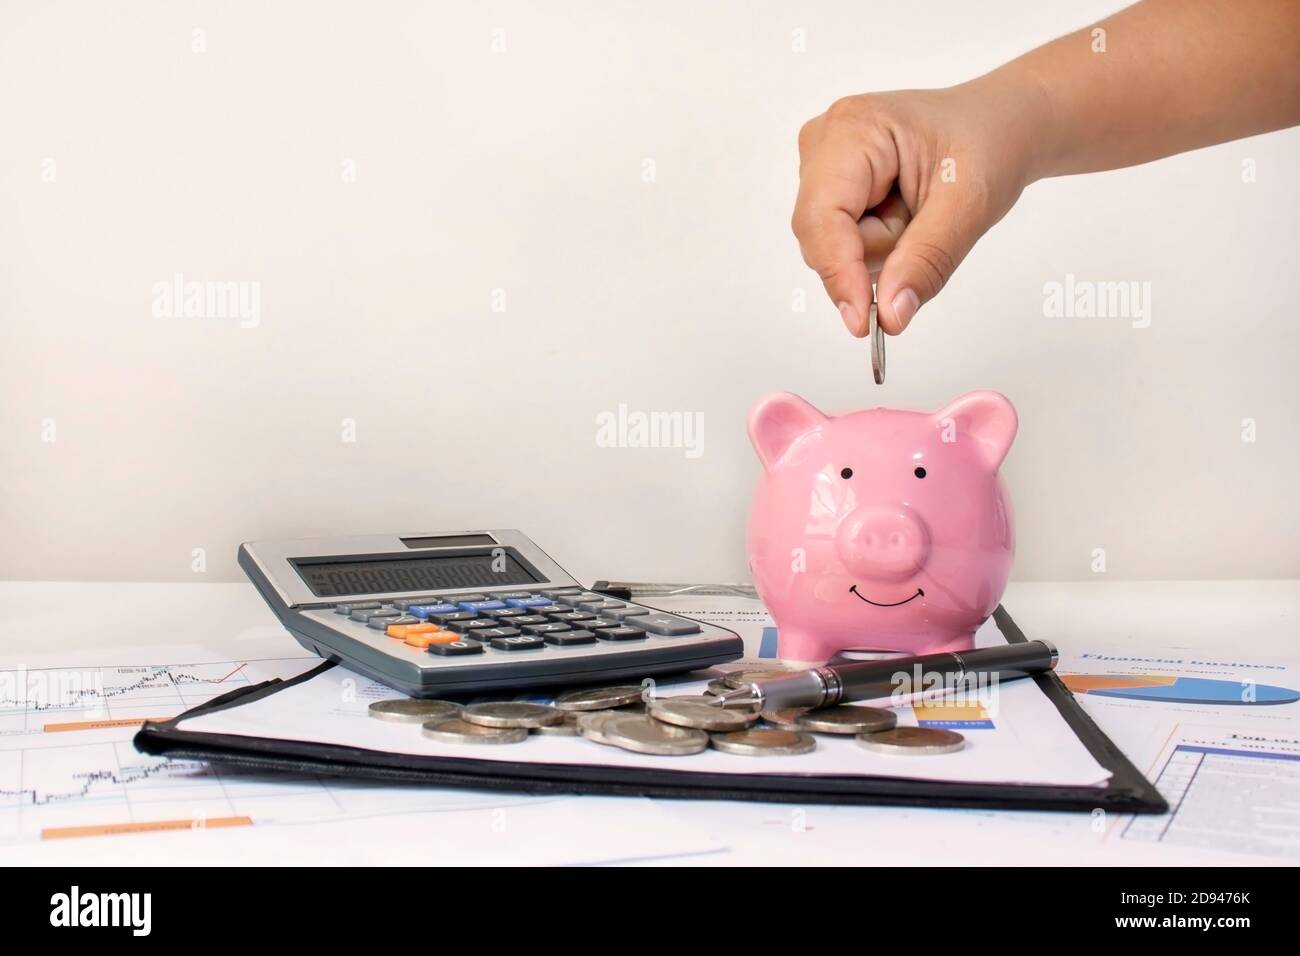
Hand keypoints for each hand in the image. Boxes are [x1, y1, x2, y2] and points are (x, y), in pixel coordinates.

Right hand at [792, 78, 1043, 335]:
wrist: (995, 128)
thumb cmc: (986, 147)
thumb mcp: (969, 205)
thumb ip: (926, 261)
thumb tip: (889, 316)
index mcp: (852, 129)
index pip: (822, 218)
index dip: (839, 273)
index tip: (864, 322)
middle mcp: (822, 143)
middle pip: (825, 237)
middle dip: (878, 250)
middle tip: (926, 219)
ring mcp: (819, 166)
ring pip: (832, 247)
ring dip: (882, 247)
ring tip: (916, 209)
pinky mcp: (826, 187)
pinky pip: (839, 245)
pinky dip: (875, 243)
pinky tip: (899, 212)